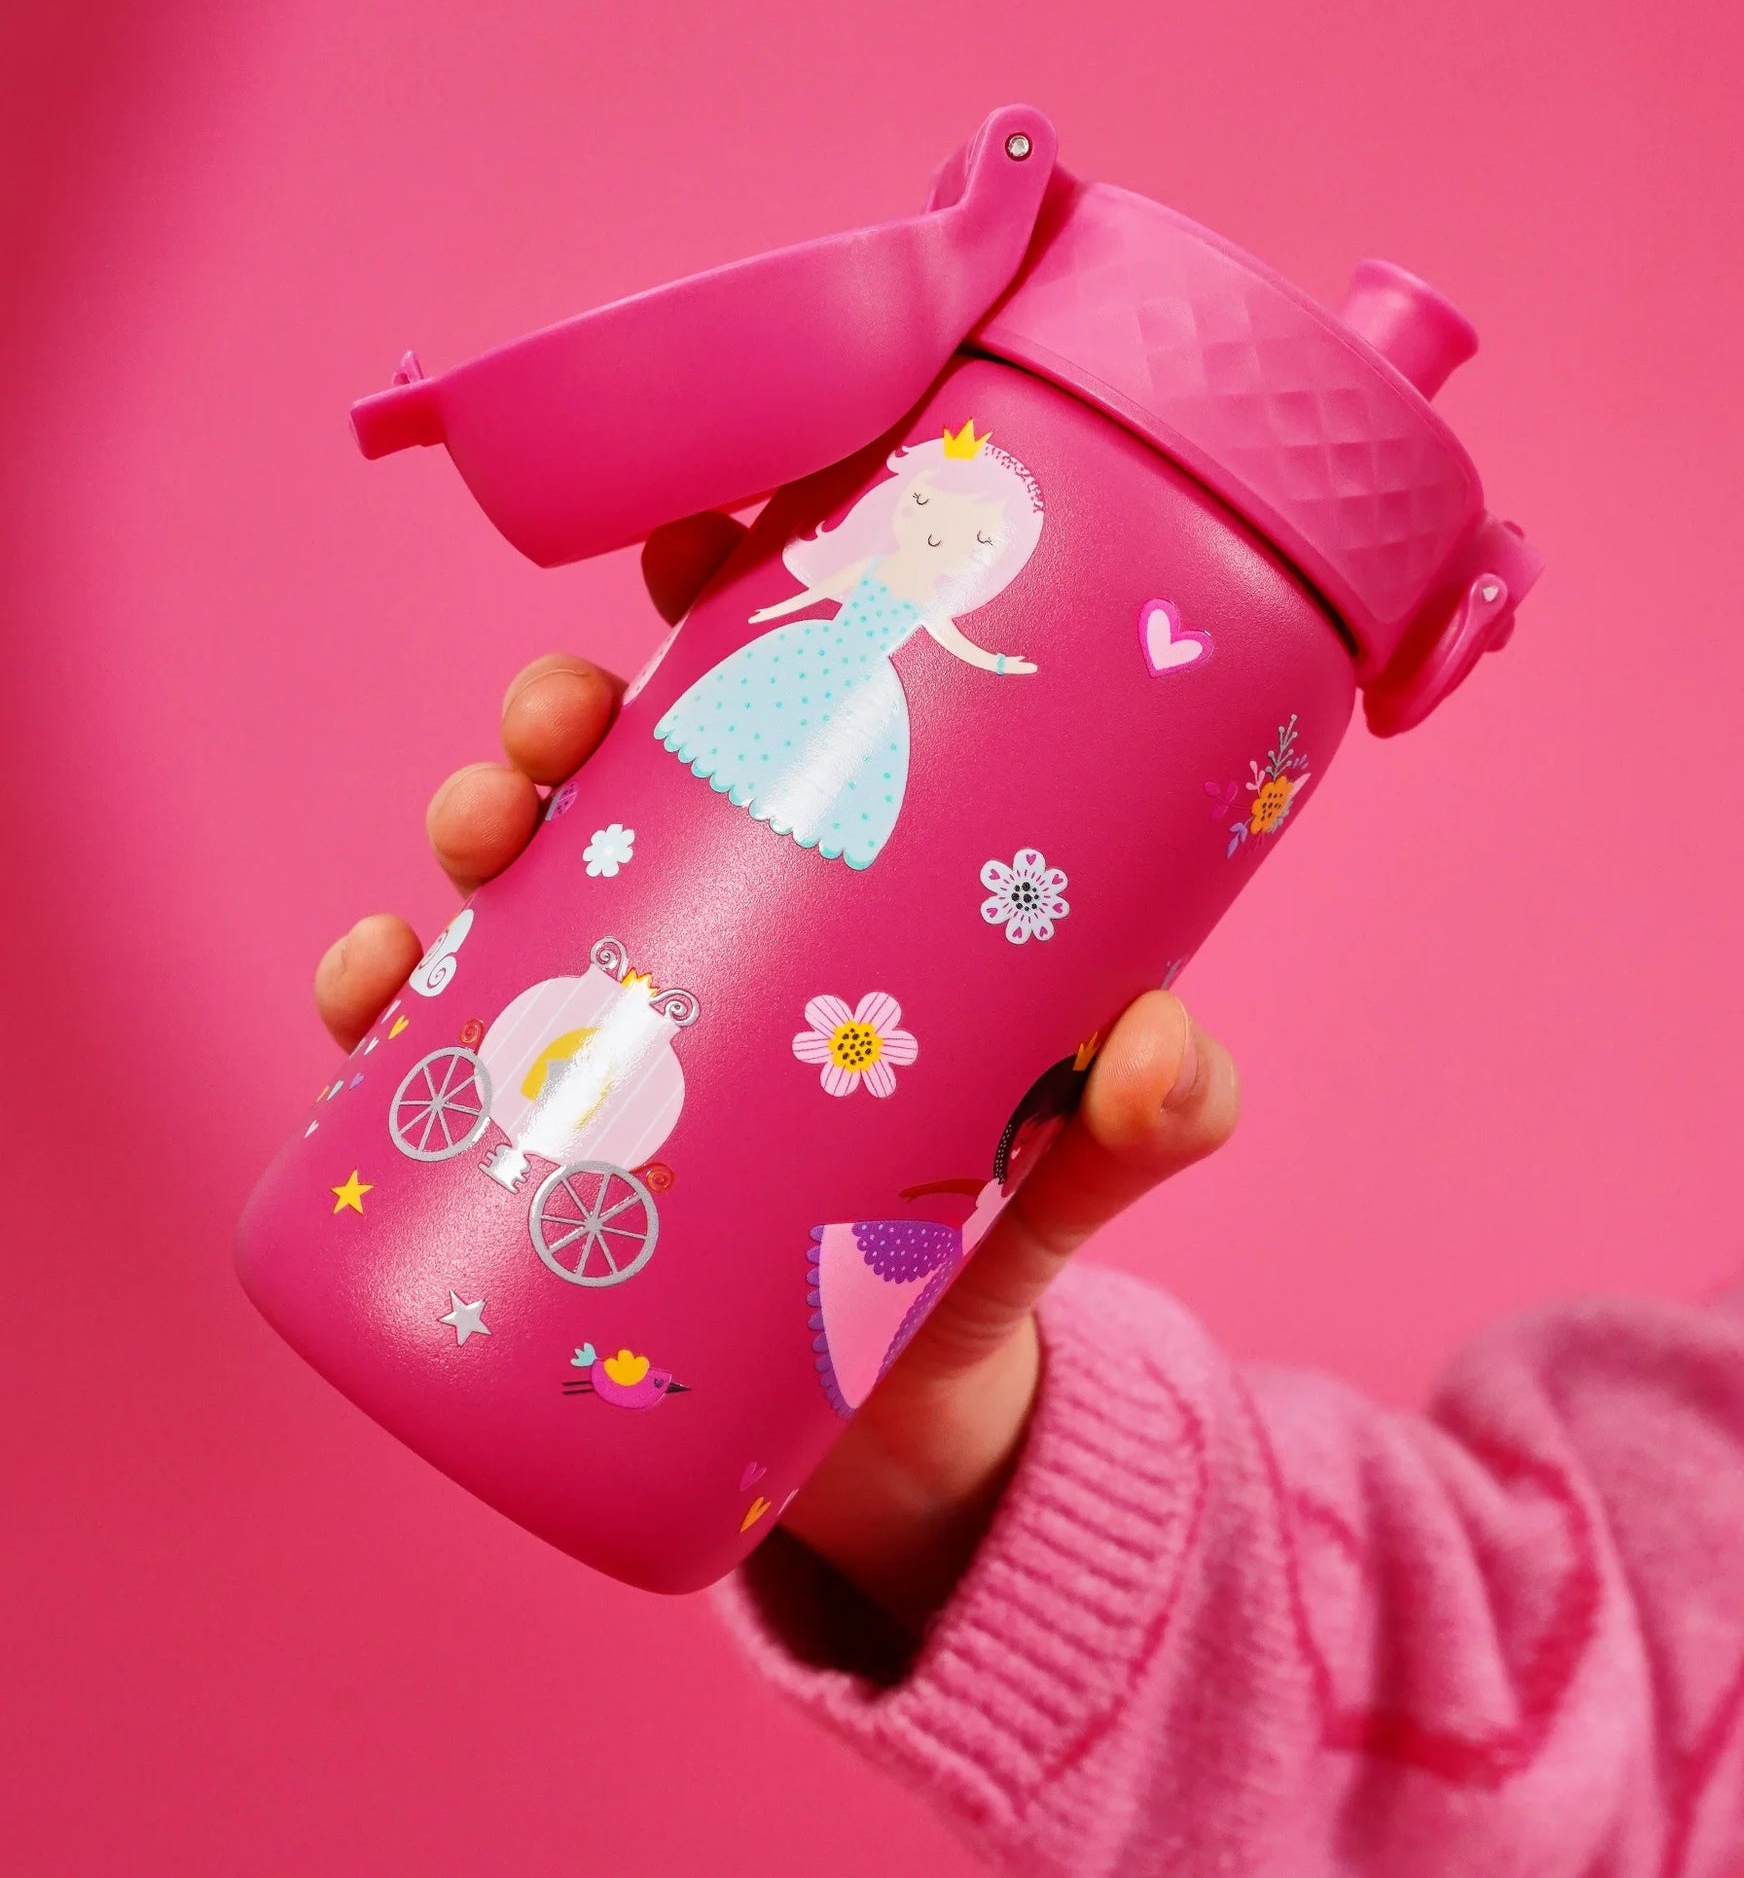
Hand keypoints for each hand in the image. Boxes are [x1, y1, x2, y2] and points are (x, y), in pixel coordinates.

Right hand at [314, 512, 1239, 1637]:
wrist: (896, 1431)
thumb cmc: (986, 1252)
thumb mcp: (1078, 1171)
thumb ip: (1154, 1121)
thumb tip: (1156, 1044)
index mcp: (841, 890)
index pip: (782, 714)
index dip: (736, 604)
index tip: (704, 535)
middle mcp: (717, 935)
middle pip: (621, 778)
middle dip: (568, 713)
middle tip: (563, 717)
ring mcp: (621, 1030)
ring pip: (518, 884)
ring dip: (473, 819)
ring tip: (478, 826)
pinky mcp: (549, 1142)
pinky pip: (437, 1048)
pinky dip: (382, 999)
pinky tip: (363, 973)